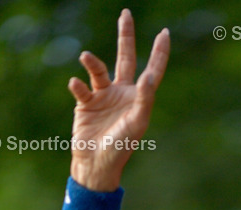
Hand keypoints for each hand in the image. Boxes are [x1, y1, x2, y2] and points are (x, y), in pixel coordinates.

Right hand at [68, 9, 169, 192]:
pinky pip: (81, 87)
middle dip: (125, 37)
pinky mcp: (85, 104)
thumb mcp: (136, 123)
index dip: (159, 53)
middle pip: (124, 58)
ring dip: (92, 62)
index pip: (151, 70)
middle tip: (126, 13)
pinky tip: (76, 84)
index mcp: (138, 99)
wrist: (96, 164)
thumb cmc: (121, 148)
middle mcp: (122, 94)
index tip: (165, 32)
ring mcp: (103, 97)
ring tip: (86, 57)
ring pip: (98, 69)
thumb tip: (149, 75)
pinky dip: (78, 84)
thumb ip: (144, 98)